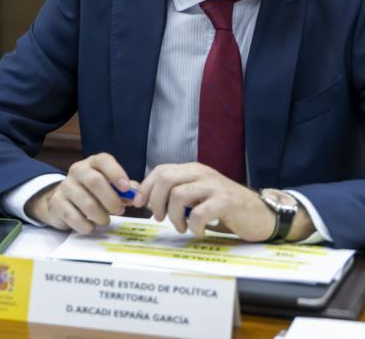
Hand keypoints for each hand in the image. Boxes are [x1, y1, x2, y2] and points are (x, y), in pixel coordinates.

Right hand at [25, 153, 138, 233]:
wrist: (62, 201)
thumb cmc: (92, 193)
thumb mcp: (109, 187)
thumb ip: (125, 190)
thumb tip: (137, 196)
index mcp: (92, 163)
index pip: (103, 160)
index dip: (116, 173)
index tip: (126, 189)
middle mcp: (77, 171)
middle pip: (95, 181)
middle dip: (111, 199)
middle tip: (119, 211)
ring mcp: (65, 186)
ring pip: (86, 202)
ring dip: (101, 216)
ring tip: (105, 220)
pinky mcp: (56, 203)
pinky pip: (74, 217)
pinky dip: (86, 225)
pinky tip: (90, 226)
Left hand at [136, 162, 275, 239]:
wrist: (261, 214)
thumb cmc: (225, 208)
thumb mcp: (196, 197)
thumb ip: (173, 194)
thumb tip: (141, 196)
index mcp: (192, 170)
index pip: (161, 171)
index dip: (146, 187)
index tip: (139, 204)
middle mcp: (202, 173)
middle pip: (166, 180)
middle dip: (156, 201)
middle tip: (159, 218)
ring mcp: (214, 186)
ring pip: (179, 195)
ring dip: (174, 216)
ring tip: (181, 227)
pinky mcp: (226, 202)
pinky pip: (199, 212)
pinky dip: (193, 226)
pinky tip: (197, 231)